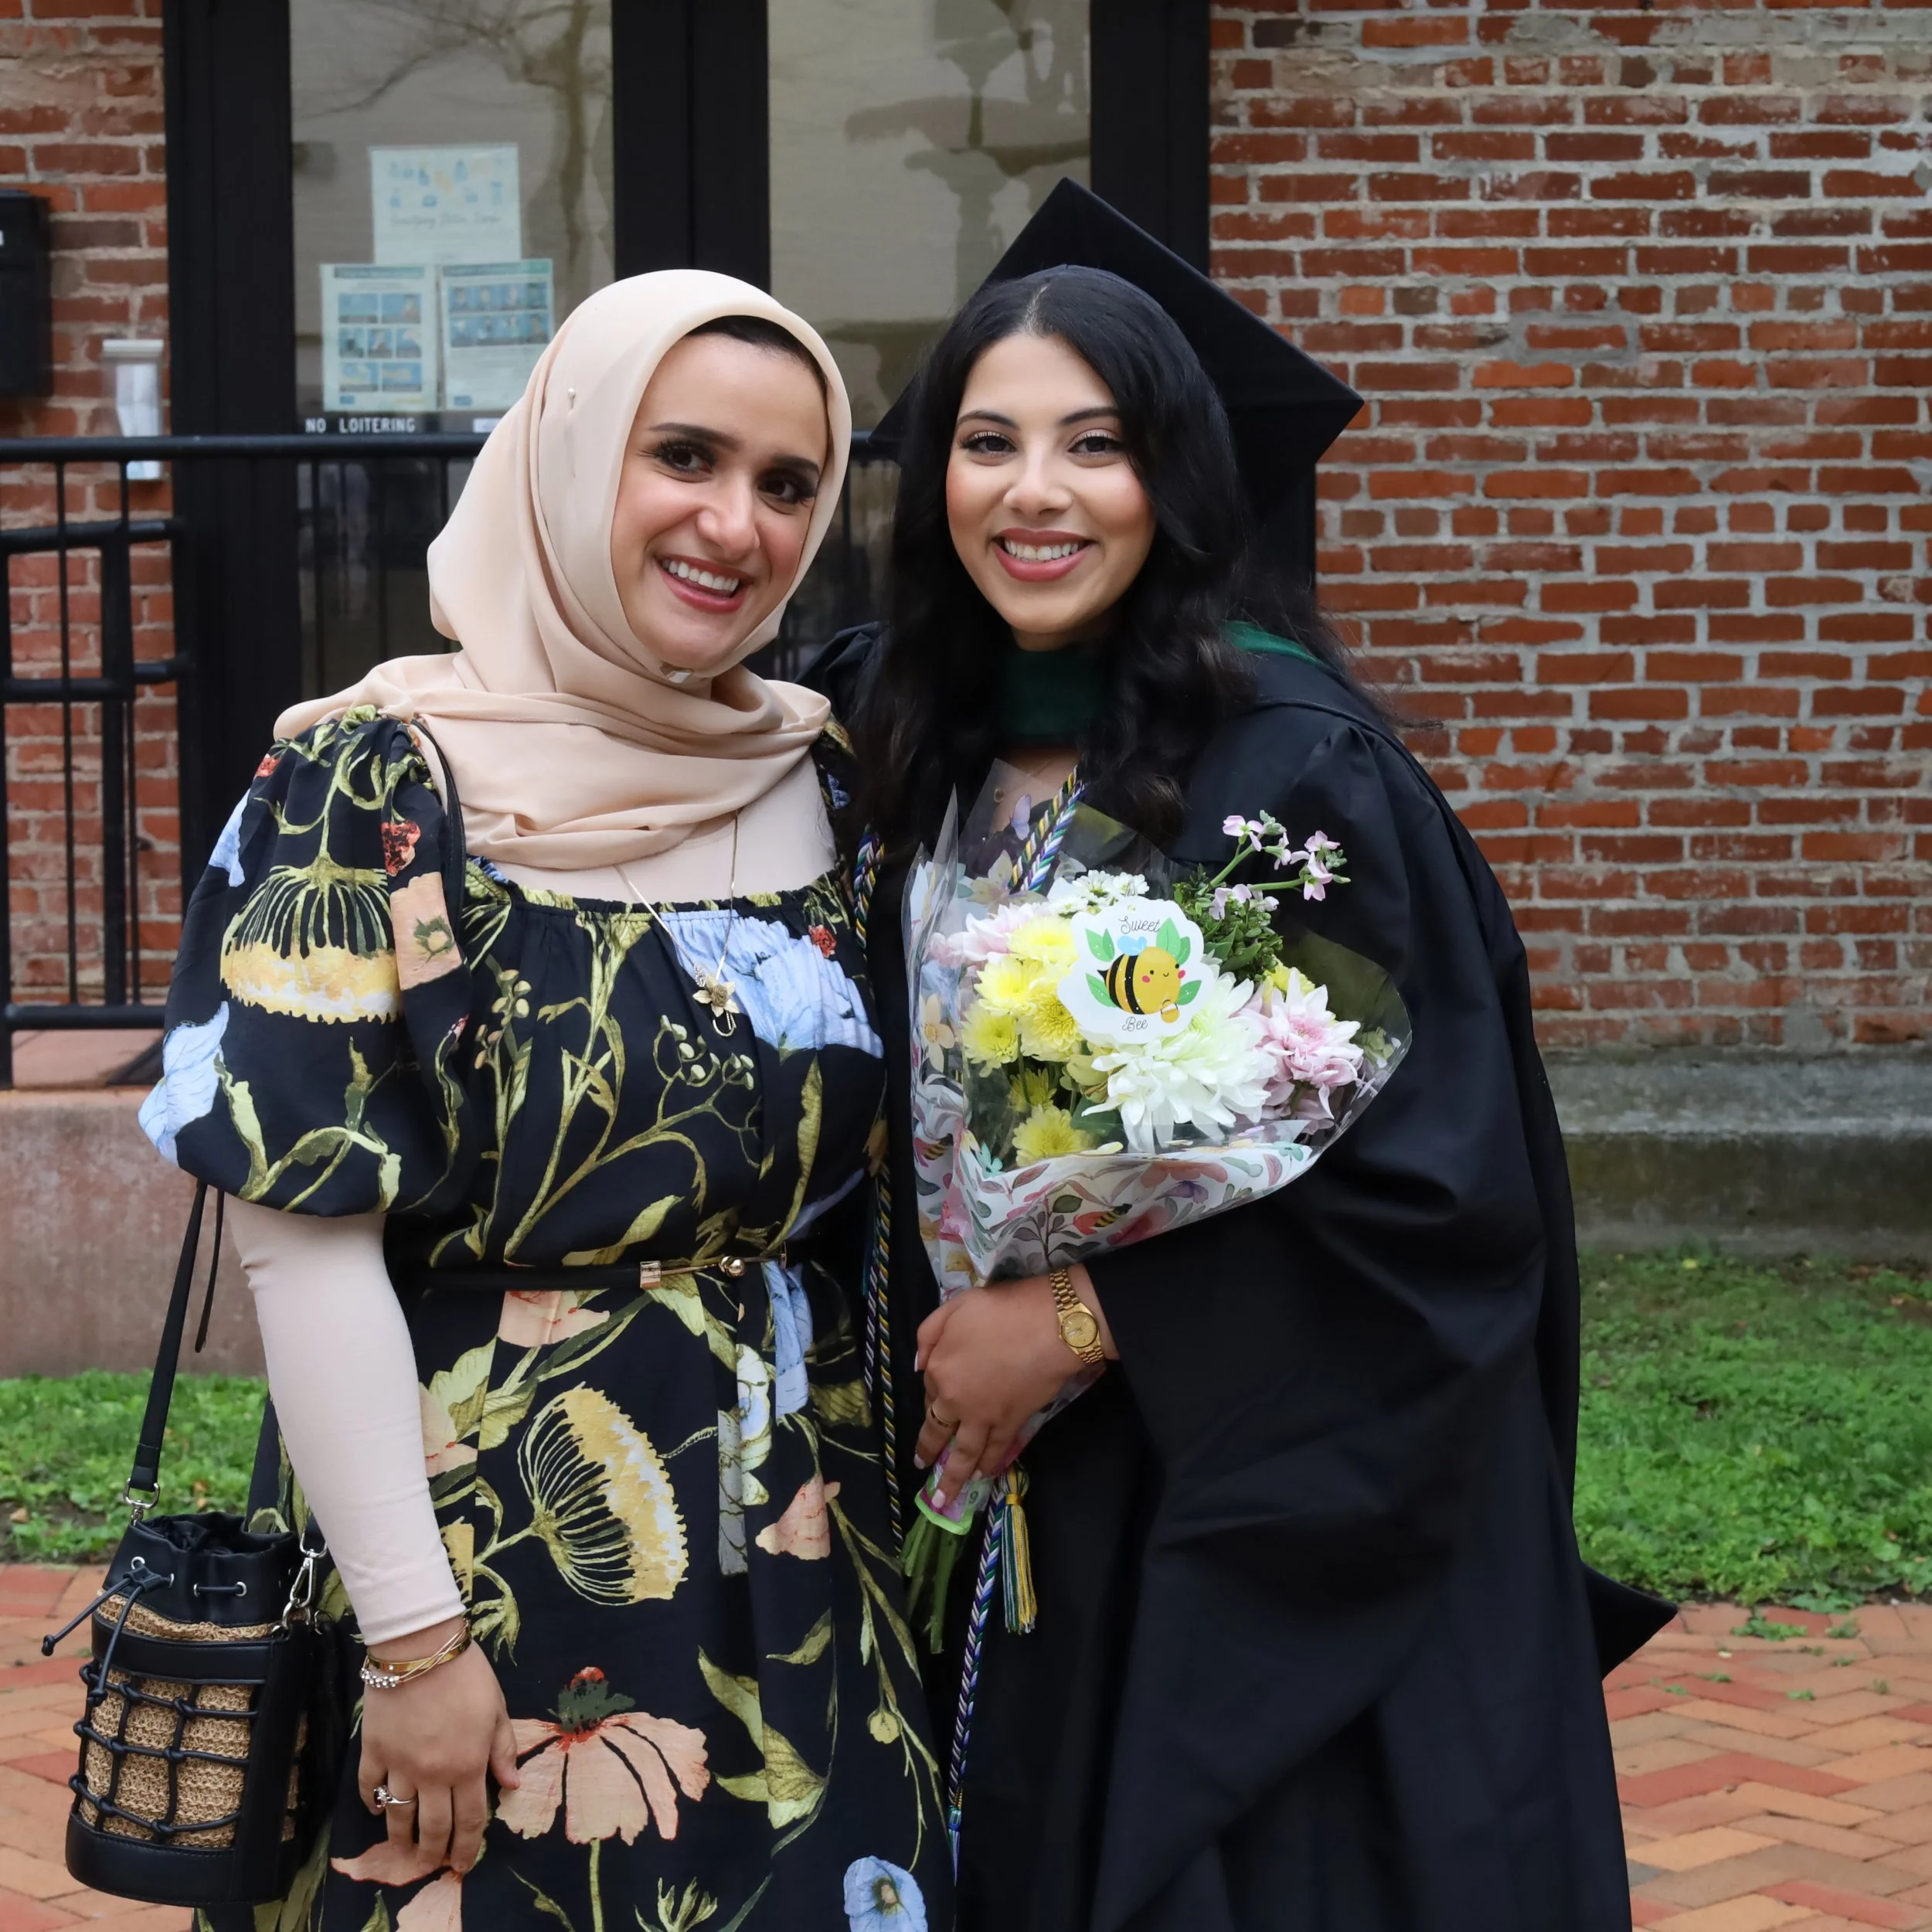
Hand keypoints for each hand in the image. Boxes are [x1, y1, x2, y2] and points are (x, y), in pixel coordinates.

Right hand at [358, 1617, 519, 1876]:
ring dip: (401, 1838)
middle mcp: (433, 1774)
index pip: (470, 1820)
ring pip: (398, 1816)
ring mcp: (399, 1765)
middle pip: (432, 1828)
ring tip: (404, 1849)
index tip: (463, 1864)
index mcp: (467, 1765)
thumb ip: (502, 1750)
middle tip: (432, 1864)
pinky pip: (368, 1787)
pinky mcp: (373, 1751)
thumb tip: (510, 1786)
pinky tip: (376, 1809)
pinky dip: (371, 1803)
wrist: (421, 1647)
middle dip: (433, 1853)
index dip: (468, 1847)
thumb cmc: (466, 1674)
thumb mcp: (496, 1708)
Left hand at [913, 1267, 1111, 1504]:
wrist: (1050, 1326)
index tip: (938, 1395)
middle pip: (937, 1430)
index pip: (929, 1388)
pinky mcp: (1011, 1423)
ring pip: (963, 1452)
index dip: (934, 1392)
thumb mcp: (955, 1306)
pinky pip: (995, 1450)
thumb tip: (918, 1365)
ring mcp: (983, 1416)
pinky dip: (988, 1466)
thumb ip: (929, 1334)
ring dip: (952, 1477)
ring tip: (944, 1498)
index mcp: (938, 1368)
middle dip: (927, 1452)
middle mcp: (955, 1400)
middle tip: (921, 1468)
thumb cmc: (1002, 1309)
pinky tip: (983, 1476)